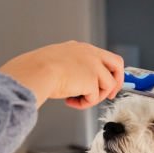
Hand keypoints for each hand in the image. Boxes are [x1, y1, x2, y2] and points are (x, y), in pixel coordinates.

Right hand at [0, 41, 123, 108]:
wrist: (36, 72)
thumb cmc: (38, 68)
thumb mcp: (58, 60)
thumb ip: (71, 67)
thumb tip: (75, 82)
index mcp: (81, 48)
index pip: (102, 57)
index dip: (106, 71)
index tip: (105, 82)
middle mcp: (90, 54)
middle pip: (117, 64)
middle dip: (117, 81)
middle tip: (109, 95)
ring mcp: (94, 66)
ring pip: (108, 85)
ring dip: (94, 97)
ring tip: (78, 99)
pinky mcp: (92, 81)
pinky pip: (95, 98)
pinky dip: (84, 104)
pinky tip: (70, 101)